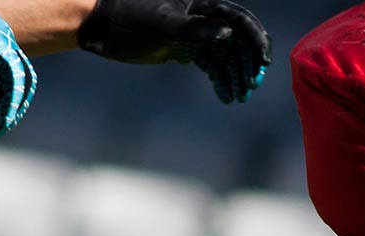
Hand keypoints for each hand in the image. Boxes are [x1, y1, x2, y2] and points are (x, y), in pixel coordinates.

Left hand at [78, 0, 271, 103]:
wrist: (102, 24)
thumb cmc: (129, 17)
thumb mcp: (162, 23)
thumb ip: (194, 28)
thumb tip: (226, 32)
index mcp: (202, 5)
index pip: (240, 21)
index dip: (255, 40)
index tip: (263, 64)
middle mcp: (203, 18)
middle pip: (237, 41)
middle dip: (247, 65)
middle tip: (250, 88)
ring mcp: (195, 34)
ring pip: (226, 56)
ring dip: (235, 76)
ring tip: (238, 98)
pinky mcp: (184, 48)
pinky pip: (211, 64)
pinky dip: (220, 80)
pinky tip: (225, 97)